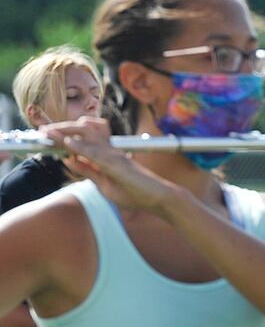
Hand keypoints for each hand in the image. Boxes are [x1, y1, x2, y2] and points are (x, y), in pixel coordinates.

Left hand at [48, 118, 178, 214]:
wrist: (158, 198)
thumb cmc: (135, 192)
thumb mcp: (104, 184)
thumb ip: (87, 171)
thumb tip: (67, 159)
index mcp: (105, 155)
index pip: (82, 138)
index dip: (63, 134)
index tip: (46, 134)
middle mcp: (109, 150)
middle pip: (83, 130)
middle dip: (61, 128)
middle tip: (44, 130)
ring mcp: (114, 155)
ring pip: (88, 135)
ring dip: (66, 132)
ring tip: (49, 132)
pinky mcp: (118, 164)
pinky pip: (97, 152)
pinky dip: (81, 147)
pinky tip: (68, 143)